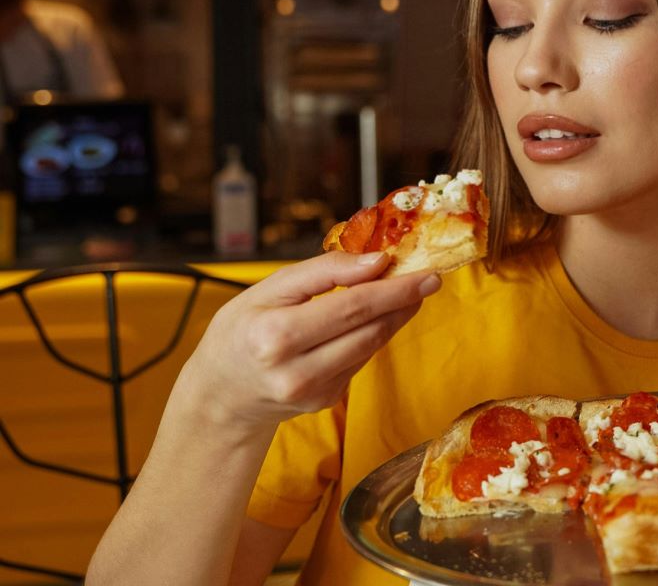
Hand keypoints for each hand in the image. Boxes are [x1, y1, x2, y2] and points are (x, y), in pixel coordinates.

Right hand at [179, 251, 439, 432]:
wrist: (221, 392)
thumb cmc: (242, 329)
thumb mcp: (269, 288)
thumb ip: (323, 271)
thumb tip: (376, 261)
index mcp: (276, 336)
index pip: (351, 306)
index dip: (393, 288)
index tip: (424, 271)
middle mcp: (296, 372)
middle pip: (369, 328)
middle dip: (404, 300)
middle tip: (431, 278)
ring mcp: (314, 392)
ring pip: (372, 345)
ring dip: (395, 316)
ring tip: (409, 292)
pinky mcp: (326, 401)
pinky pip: (361, 359)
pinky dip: (373, 334)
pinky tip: (374, 318)